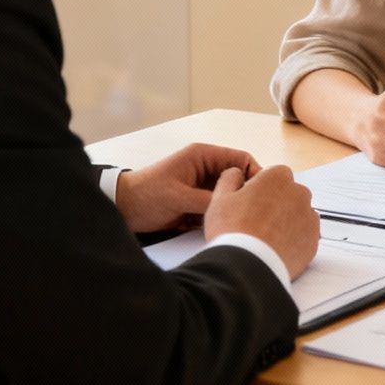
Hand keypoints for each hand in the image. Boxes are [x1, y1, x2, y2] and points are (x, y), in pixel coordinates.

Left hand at [116, 142, 259, 233]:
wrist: (122, 209)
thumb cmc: (145, 195)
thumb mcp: (178, 197)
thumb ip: (208, 200)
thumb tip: (236, 207)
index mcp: (203, 156)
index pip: (241, 159)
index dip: (255, 175)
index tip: (262, 195)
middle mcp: (207, 169)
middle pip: (239, 179)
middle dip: (245, 195)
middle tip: (253, 214)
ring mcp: (203, 187)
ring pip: (230, 196)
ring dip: (233, 208)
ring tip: (240, 223)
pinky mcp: (199, 203)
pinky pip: (219, 208)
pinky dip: (222, 217)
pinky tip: (224, 228)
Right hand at [202, 164, 319, 278]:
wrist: (247, 266)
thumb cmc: (233, 231)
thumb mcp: (220, 197)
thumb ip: (230, 178)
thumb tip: (236, 173)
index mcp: (278, 177)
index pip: (273, 176)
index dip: (260, 190)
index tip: (250, 204)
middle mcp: (299, 193)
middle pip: (288, 195)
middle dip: (276, 205)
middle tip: (256, 223)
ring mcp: (309, 217)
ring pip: (298, 215)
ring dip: (286, 222)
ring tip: (265, 238)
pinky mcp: (314, 240)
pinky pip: (305, 236)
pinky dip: (294, 240)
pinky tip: (276, 248)